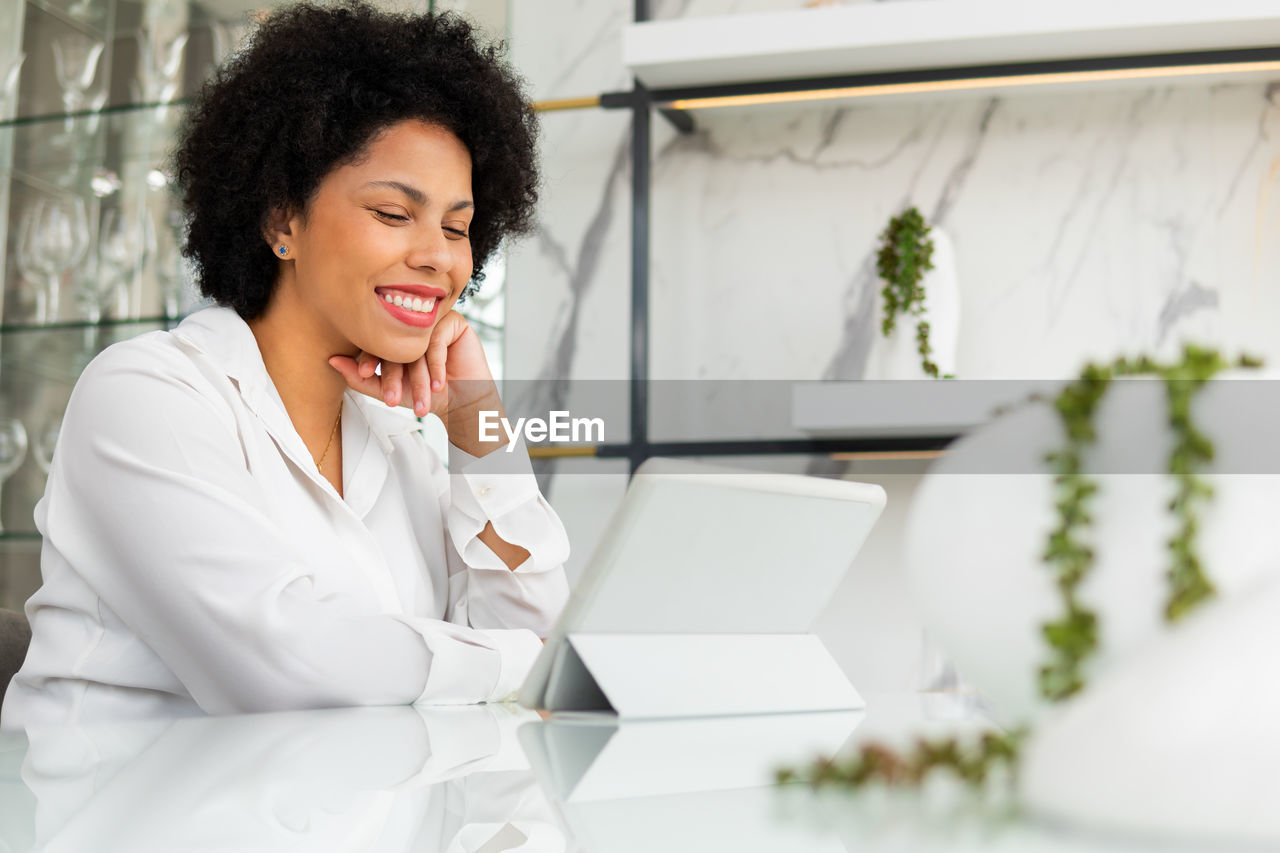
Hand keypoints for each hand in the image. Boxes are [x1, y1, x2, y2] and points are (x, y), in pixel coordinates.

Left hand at [327, 310, 497, 420]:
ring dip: (420, 377)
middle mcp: (412, 326)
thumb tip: (330, 360)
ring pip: (418, 345)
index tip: (365, 372)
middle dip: (396, 377)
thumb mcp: (390, 390)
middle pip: (397, 345)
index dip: (369, 357)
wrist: (463, 401)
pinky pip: (438, 339)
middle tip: (394, 398)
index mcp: (394, 336)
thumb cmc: (427, 395)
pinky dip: (437, 364)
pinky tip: (440, 384)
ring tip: (422, 402)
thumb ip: (360, 378)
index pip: (377, 342)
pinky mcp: (453, 322)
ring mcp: (432, 322)